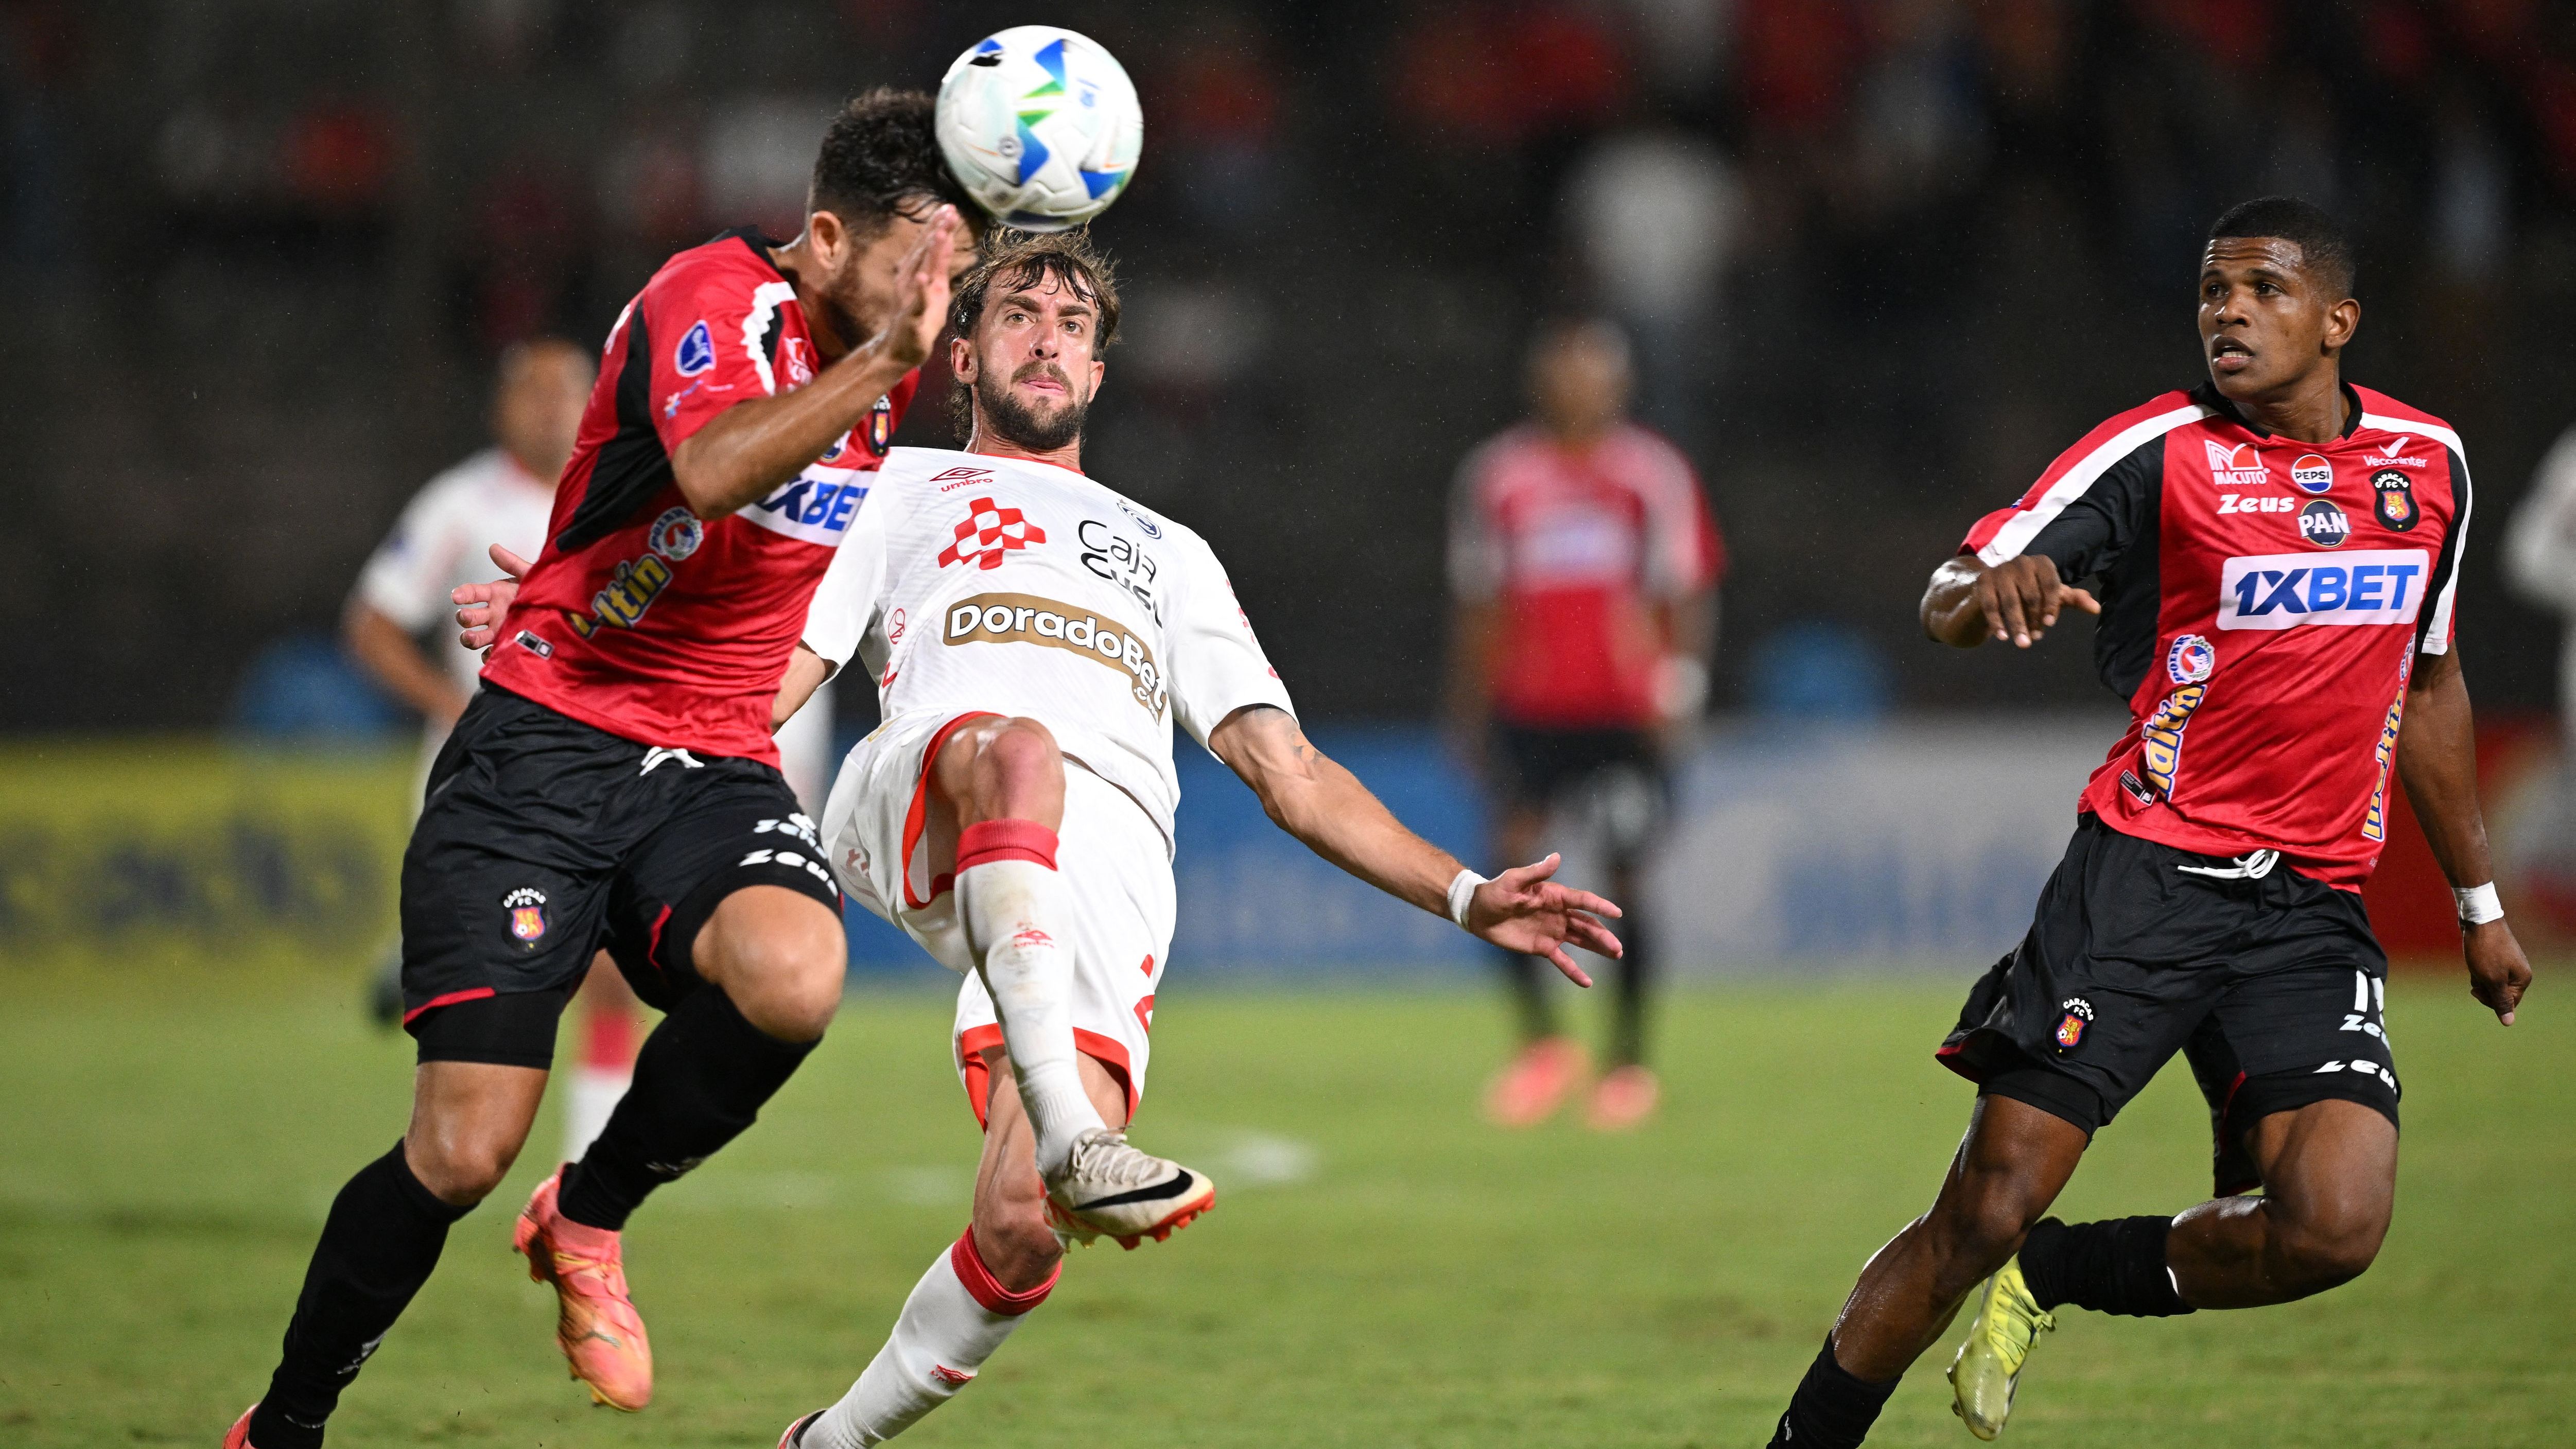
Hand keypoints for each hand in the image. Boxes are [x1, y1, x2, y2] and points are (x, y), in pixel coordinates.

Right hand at [452, 543, 533, 651]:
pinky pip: (490, 654)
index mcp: (495, 594)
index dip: (462, 594)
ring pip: (475, 637)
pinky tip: (492, 653)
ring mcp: (498, 631)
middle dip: (464, 617)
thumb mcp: (530, 575)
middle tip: (466, 616)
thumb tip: (493, 547)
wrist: (562, 613)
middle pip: (469, 617)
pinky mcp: (505, 645)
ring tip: (469, 637)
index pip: (472, 593)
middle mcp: (493, 613)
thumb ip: (512, 563)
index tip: (456, 596)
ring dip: (468, 638)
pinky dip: (487, 655)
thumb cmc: (543, 591)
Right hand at [875, 205, 961, 369]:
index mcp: (918, 273)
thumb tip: (946, 238)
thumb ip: (939, 264)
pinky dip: (919, 291)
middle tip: (948, 211)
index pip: (928, 247)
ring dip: (929, 253)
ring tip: (939, 233)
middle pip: (924, 252)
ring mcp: (909, 298)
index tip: (949, 208)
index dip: (938, 227)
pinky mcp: (911, 317)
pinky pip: (915, 303)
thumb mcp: (936, 288)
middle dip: (936, 231)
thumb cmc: (919, 318)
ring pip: (920, 271)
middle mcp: (911, 281)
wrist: (900, 349)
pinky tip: (923, 279)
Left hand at [1466, 853, 1623, 986]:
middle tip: (1617, 947)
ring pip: (1581, 940)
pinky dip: (1574, 971)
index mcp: (1554, 895)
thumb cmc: (1496, 892)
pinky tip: (1587, 982)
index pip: (1582, 900)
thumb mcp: (1514, 880)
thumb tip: (1556, 857)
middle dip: (1603, 935)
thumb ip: (1536, 872)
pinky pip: (1562, 960)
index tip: (1616, 912)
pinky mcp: (1543, 947)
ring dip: (1598, 948)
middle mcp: (1559, 913)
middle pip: (1587, 924)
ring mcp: (1553, 931)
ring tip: (1615, 955)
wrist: (1479, 912)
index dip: (1599, 906)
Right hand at [1976, 555, 2098, 647]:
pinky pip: (1990, 604)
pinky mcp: (1983, 581)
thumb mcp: (2053, 595)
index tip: (2050, 624)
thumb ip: (2074, 600)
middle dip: (2033, 620)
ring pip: (2010, 601)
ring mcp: (2000, 570)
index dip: (2051, 605)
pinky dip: (1996, 622)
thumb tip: (2097, 609)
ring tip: (2022, 644)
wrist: (1996, 587)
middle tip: (2035, 639)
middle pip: (2030, 595)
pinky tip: (2002, 637)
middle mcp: (2021, 562)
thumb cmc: (2030, 591)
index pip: (2050, 584)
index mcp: (2042, 563)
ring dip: (2017, 625)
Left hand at [2464, 919, 2531, 1024]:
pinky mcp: (2498, 955)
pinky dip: (2478, 969)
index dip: (2489, 1001)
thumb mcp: (2492, 979)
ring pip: (2490, 982)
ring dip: (2479, 978)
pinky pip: (2486, 971)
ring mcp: (2509, 962)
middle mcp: (2519, 971)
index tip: (2477, 990)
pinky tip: (2474, 959)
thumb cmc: (2485, 950)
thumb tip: (2508, 1022)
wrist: (2479, 919)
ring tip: (2475, 963)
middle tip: (2477, 975)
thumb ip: (2501, 1001)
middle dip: (2484, 988)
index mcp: (2523, 979)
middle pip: (2499, 993)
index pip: (2508, 1003)